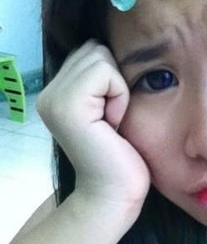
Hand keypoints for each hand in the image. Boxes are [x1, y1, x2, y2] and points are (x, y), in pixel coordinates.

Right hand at [37, 40, 150, 215]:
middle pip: (95, 49)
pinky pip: (105, 72)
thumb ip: (100, 81)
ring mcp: (54, 98)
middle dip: (115, 81)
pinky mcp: (67, 106)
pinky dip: (119, 96)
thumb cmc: (121, 158)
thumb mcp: (109, 109)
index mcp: (57, 93)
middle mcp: (48, 92)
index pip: (91, 51)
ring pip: (100, 56)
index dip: (112, 79)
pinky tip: (112, 125)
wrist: (113, 195)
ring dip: (118, 89)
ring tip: (111, 123)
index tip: (111, 115)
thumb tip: (110, 48)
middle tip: (112, 120)